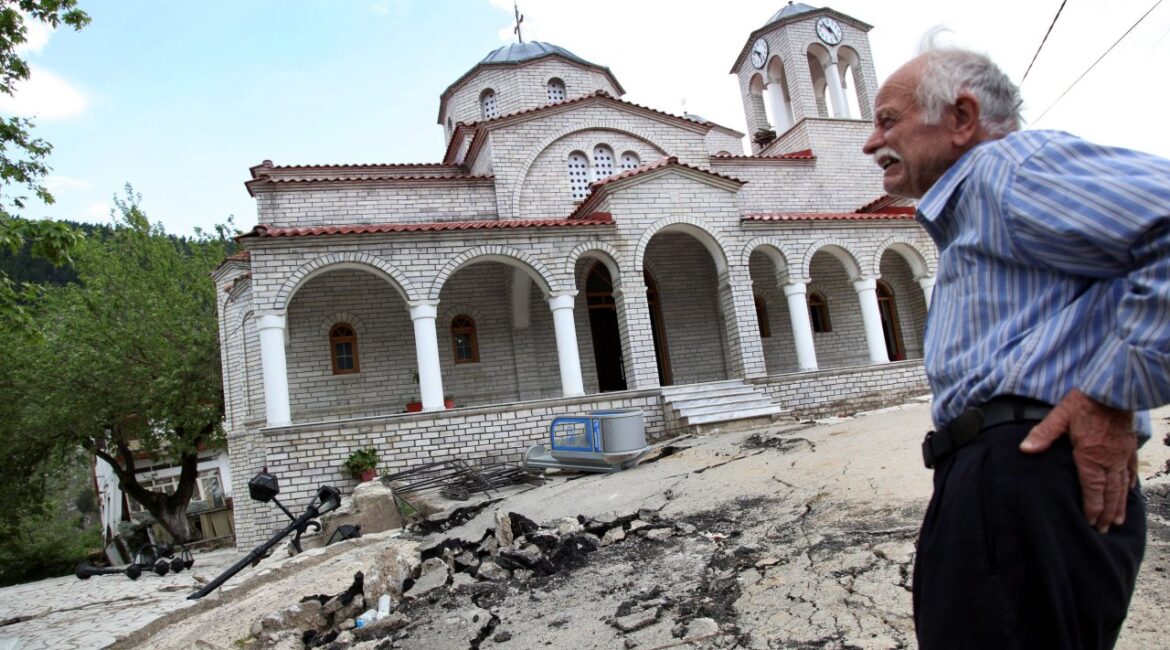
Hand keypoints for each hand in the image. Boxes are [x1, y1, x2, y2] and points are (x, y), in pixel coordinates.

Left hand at [1019, 389, 1137, 532]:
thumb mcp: (1059, 416)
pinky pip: (1131, 470)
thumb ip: (1043, 435)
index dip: (1092, 509)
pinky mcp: (1129, 446)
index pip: (1092, 490)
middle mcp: (1108, 460)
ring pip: (1122, 486)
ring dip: (1119, 505)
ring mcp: (1121, 454)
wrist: (1113, 389)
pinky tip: (1130, 492)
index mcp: (1090, 456)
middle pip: (1109, 493)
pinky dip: (1130, 484)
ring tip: (1117, 521)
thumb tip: (1025, 450)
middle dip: (1106, 514)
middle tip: (1103, 530)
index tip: (1090, 523)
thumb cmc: (1084, 403)